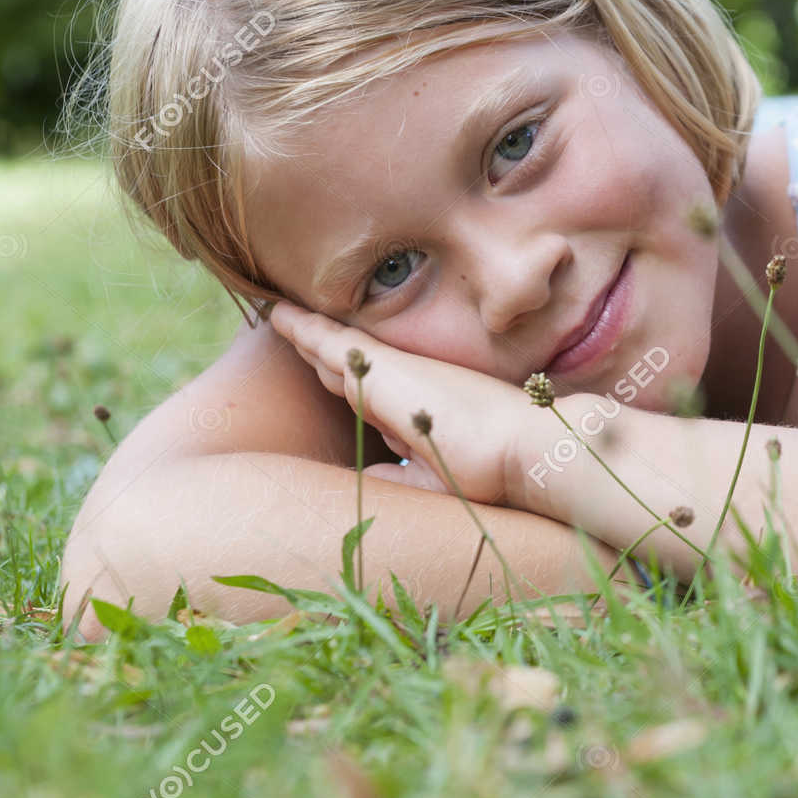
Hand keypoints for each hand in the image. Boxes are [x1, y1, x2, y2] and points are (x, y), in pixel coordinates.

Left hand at [267, 301, 531, 502]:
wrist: (520, 447)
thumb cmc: (493, 470)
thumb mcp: (435, 478)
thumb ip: (399, 478)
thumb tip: (365, 483)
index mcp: (411, 408)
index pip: (366, 388)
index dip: (341, 373)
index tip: (321, 363)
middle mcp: (399, 382)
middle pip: (345, 363)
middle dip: (317, 347)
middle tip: (289, 326)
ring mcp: (388, 370)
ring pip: (332, 350)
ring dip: (304, 333)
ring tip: (277, 315)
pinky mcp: (376, 368)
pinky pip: (326, 342)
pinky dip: (301, 328)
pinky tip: (277, 314)